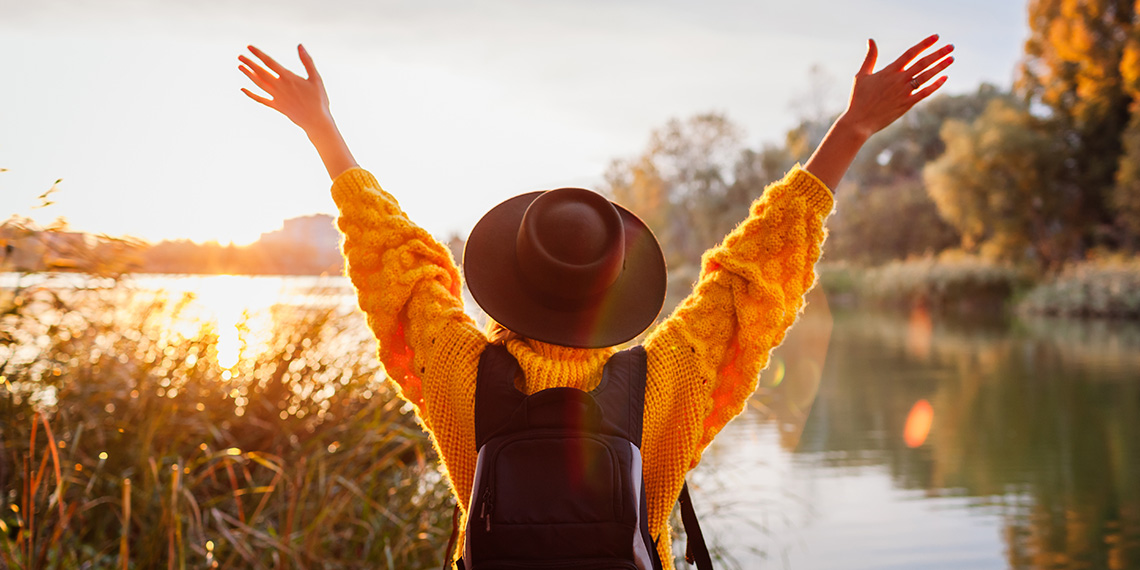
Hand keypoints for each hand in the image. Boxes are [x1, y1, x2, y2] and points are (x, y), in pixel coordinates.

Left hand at [238, 44, 357, 178]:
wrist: (316, 121)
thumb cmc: (319, 99)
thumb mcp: (316, 78)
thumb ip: (307, 61)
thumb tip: (300, 45)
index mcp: (289, 77)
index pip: (269, 62)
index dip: (258, 54)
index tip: (249, 47)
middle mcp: (280, 86)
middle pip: (261, 72)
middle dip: (250, 63)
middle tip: (240, 56)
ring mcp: (276, 97)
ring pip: (258, 83)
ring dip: (248, 75)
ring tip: (240, 66)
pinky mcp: (276, 106)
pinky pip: (261, 99)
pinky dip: (251, 94)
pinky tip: (243, 89)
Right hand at [838, 35, 954, 138]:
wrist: (859, 121)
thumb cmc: (858, 98)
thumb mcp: (862, 75)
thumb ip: (870, 57)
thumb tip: (871, 40)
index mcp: (889, 71)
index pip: (911, 53)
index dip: (924, 44)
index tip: (936, 37)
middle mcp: (899, 80)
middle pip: (923, 63)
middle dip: (938, 53)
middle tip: (951, 46)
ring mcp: (904, 92)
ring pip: (926, 76)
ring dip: (940, 66)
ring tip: (951, 58)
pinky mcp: (906, 104)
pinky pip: (925, 92)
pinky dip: (935, 85)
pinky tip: (945, 78)